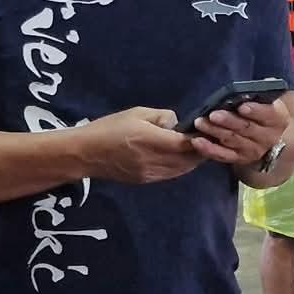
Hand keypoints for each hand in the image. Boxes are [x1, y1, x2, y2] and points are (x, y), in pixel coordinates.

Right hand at [77, 107, 202, 183]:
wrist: (85, 153)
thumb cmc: (109, 128)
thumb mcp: (137, 113)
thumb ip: (162, 117)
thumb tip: (177, 124)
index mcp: (151, 140)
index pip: (186, 143)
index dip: (201, 138)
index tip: (208, 130)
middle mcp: (154, 160)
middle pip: (189, 160)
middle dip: (201, 150)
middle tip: (208, 139)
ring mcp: (150, 173)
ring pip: (182, 169)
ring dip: (193, 160)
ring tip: (197, 147)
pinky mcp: (145, 180)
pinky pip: (171, 174)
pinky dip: (181, 166)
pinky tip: (181, 157)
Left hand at [193, 101, 287, 168]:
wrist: (267, 137)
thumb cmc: (264, 112)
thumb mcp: (269, 101)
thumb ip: (262, 93)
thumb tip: (258, 84)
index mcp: (277, 119)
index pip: (268, 114)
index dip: (255, 111)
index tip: (242, 106)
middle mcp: (267, 137)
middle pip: (246, 128)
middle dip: (229, 121)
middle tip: (214, 114)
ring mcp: (253, 150)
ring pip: (232, 140)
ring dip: (215, 132)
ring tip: (200, 122)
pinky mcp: (239, 159)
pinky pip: (223, 155)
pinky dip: (209, 149)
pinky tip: (197, 141)